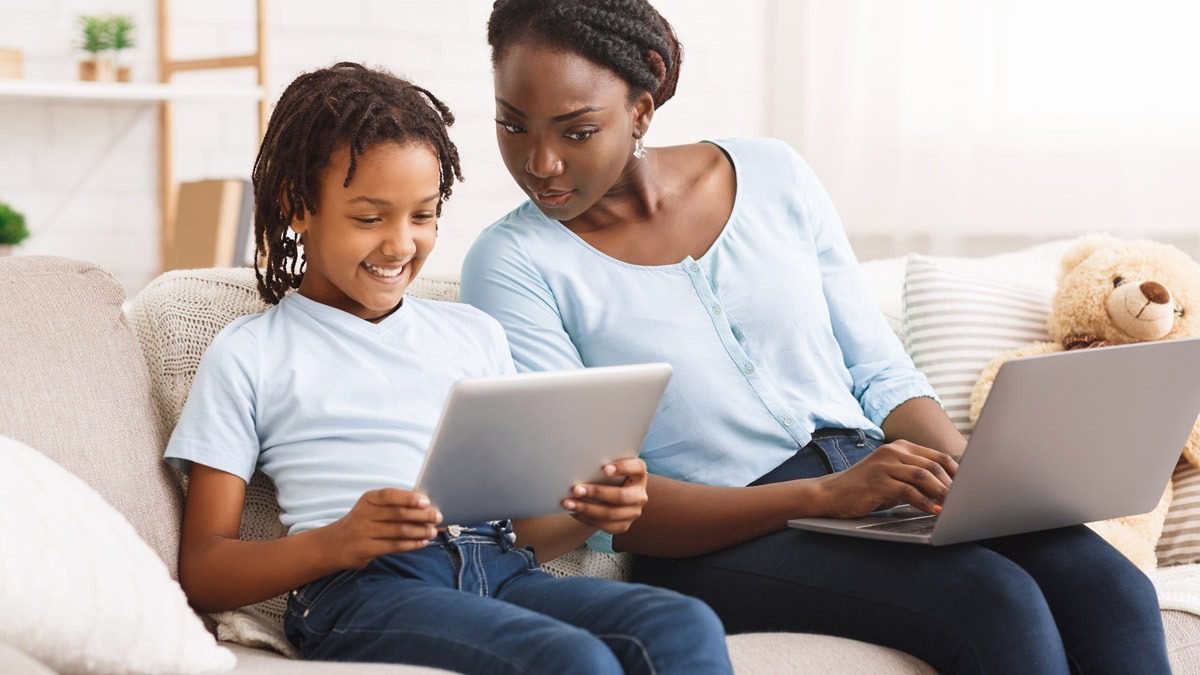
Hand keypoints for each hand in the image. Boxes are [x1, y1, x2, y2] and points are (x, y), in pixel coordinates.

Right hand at [321, 488, 442, 568]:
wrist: (334, 544)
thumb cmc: (363, 523)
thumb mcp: (372, 508)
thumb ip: (394, 504)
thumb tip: (426, 503)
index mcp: (368, 499)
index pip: (390, 495)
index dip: (409, 498)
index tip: (427, 502)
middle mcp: (364, 514)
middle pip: (398, 514)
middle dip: (422, 515)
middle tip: (438, 517)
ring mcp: (363, 532)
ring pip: (399, 531)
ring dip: (420, 531)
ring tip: (433, 531)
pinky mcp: (365, 549)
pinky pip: (394, 546)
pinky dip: (412, 544)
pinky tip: (423, 542)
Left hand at [562, 458, 648, 534]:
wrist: (612, 494)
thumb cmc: (607, 475)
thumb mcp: (610, 465)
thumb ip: (602, 462)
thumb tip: (576, 459)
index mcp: (639, 474)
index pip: (637, 468)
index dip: (622, 468)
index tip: (604, 469)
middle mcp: (640, 494)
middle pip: (620, 496)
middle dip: (596, 492)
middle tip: (575, 489)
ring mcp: (633, 512)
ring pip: (610, 513)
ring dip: (586, 509)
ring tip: (568, 503)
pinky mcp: (624, 525)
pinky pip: (605, 526)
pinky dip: (587, 519)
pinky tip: (574, 512)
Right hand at [816, 440, 957, 518]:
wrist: (831, 493)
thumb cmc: (866, 488)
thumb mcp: (893, 476)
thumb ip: (916, 477)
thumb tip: (950, 489)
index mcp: (900, 447)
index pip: (938, 456)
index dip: (958, 472)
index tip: (971, 488)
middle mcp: (893, 451)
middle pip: (933, 465)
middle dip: (953, 485)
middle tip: (967, 501)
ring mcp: (884, 464)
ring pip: (923, 476)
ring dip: (942, 493)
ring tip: (955, 507)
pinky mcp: (877, 481)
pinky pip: (908, 491)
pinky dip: (924, 502)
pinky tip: (934, 511)